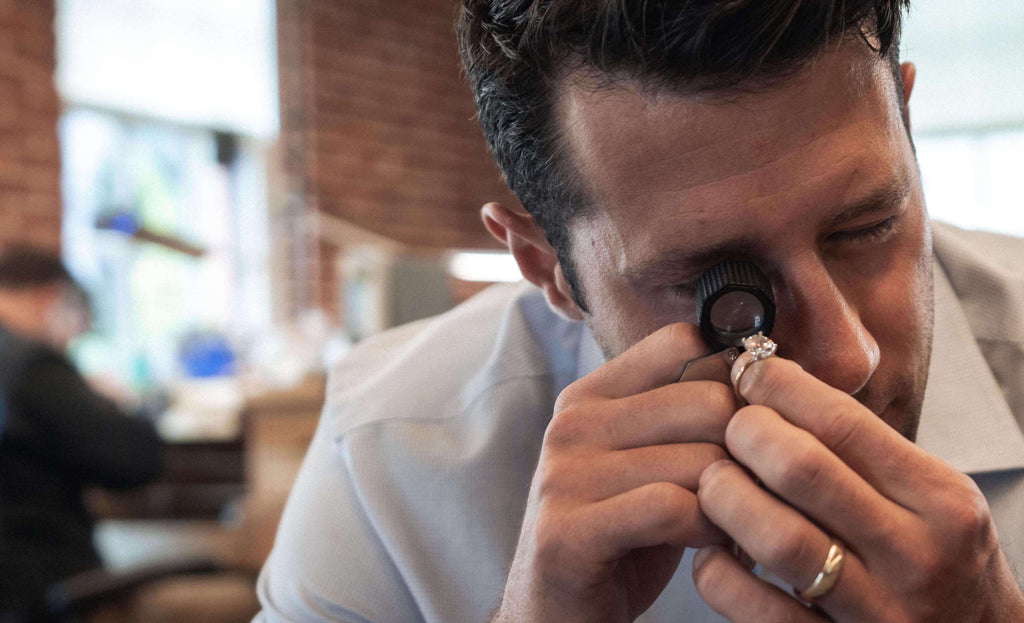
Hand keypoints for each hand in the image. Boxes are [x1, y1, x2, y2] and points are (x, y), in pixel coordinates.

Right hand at [492, 324, 739, 621]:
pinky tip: (715, 548)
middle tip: (760, 490)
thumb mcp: (650, 463)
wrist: (556, 615)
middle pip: (707, 400)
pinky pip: (673, 509)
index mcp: (591, 395)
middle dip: (749, 450)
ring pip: (700, 458)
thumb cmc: (624, 537)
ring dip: (738, 499)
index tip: (752, 429)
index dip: (735, 382)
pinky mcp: (567, 531)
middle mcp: (572, 423)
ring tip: (741, 523)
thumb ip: (686, 418)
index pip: (684, 343)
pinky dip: (713, 532)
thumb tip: (770, 368)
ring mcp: (564, 475)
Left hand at [692, 354, 1023, 621]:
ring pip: (776, 538)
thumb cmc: (937, 561)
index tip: (746, 371)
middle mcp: (916, 555)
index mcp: (940, 500)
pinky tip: (714, 551)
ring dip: (725, 497)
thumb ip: (865, 451)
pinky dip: (717, 571)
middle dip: (745, 433)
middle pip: (801, 468)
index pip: (842, 421)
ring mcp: (878, 613)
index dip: (778, 386)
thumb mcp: (930, 500)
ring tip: (715, 483)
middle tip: (728, 428)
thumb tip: (776, 381)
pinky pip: (754, 606)